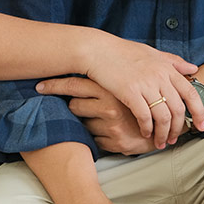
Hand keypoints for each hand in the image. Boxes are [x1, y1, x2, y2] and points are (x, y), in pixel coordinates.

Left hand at [36, 76, 157, 155]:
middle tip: (73, 103)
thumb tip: (79, 61)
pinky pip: (92, 138)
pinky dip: (96, 136)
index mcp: (111, 88)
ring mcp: (111, 125)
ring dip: (86, 122)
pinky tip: (107, 132)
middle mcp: (110, 106)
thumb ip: (104, 77)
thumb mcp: (123, 86)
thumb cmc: (138, 103)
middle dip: (73, 106)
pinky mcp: (114, 142)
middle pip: (73, 105)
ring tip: (101, 119)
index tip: (40, 86)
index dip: (55, 85)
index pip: (75, 85)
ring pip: (81, 123)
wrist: (162, 126)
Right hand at [81, 34, 203, 148]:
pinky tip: (146, 133)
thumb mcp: (152, 52)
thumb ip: (173, 62)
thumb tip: (194, 69)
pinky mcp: (130, 92)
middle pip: (177, 109)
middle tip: (176, 139)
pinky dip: (147, 128)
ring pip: (163, 117)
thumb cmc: (123, 52)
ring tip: (161, 142)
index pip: (191, 93)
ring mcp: (145, 84)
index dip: (199, 112)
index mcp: (167, 68)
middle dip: (179, 129)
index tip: (202, 126)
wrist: (98, 50)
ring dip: (164, 133)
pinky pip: (144, 117)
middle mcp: (159, 76)